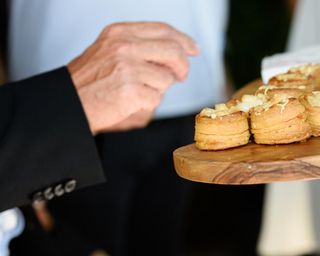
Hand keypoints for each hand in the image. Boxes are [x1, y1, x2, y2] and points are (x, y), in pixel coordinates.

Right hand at [68, 22, 199, 134]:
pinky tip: (129, 103)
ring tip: (135, 92)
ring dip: (157, 89)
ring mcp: (128, 69)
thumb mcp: (109, 51)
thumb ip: (139, 47)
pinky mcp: (131, 91)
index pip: (163, 30)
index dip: (183, 40)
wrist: (68, 103)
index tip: (194, 50)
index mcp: (120, 33)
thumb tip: (177, 53)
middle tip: (181, 77)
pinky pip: (156, 99)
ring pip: (166, 80)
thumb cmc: (89, 81)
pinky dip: (147, 105)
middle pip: (173, 52)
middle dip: (183, 67)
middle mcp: (124, 47)